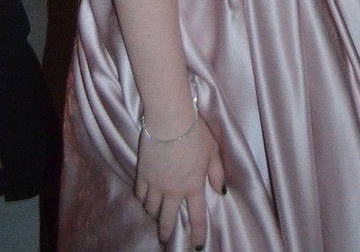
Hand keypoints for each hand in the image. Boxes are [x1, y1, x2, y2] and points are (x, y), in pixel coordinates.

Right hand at [135, 115, 224, 246]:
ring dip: (153, 214)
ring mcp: (155, 184)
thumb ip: (217, 173)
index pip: (197, 217)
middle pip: (167, 219)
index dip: (198, 234)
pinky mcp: (142, 174)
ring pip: (151, 209)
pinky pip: (139, 194)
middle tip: (164, 237)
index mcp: (193, 186)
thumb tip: (220, 191)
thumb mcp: (213, 151)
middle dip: (166, 231)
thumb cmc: (196, 133)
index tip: (197, 245)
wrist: (170, 119)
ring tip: (154, 214)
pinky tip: (143, 198)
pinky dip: (141, 199)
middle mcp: (173, 190)